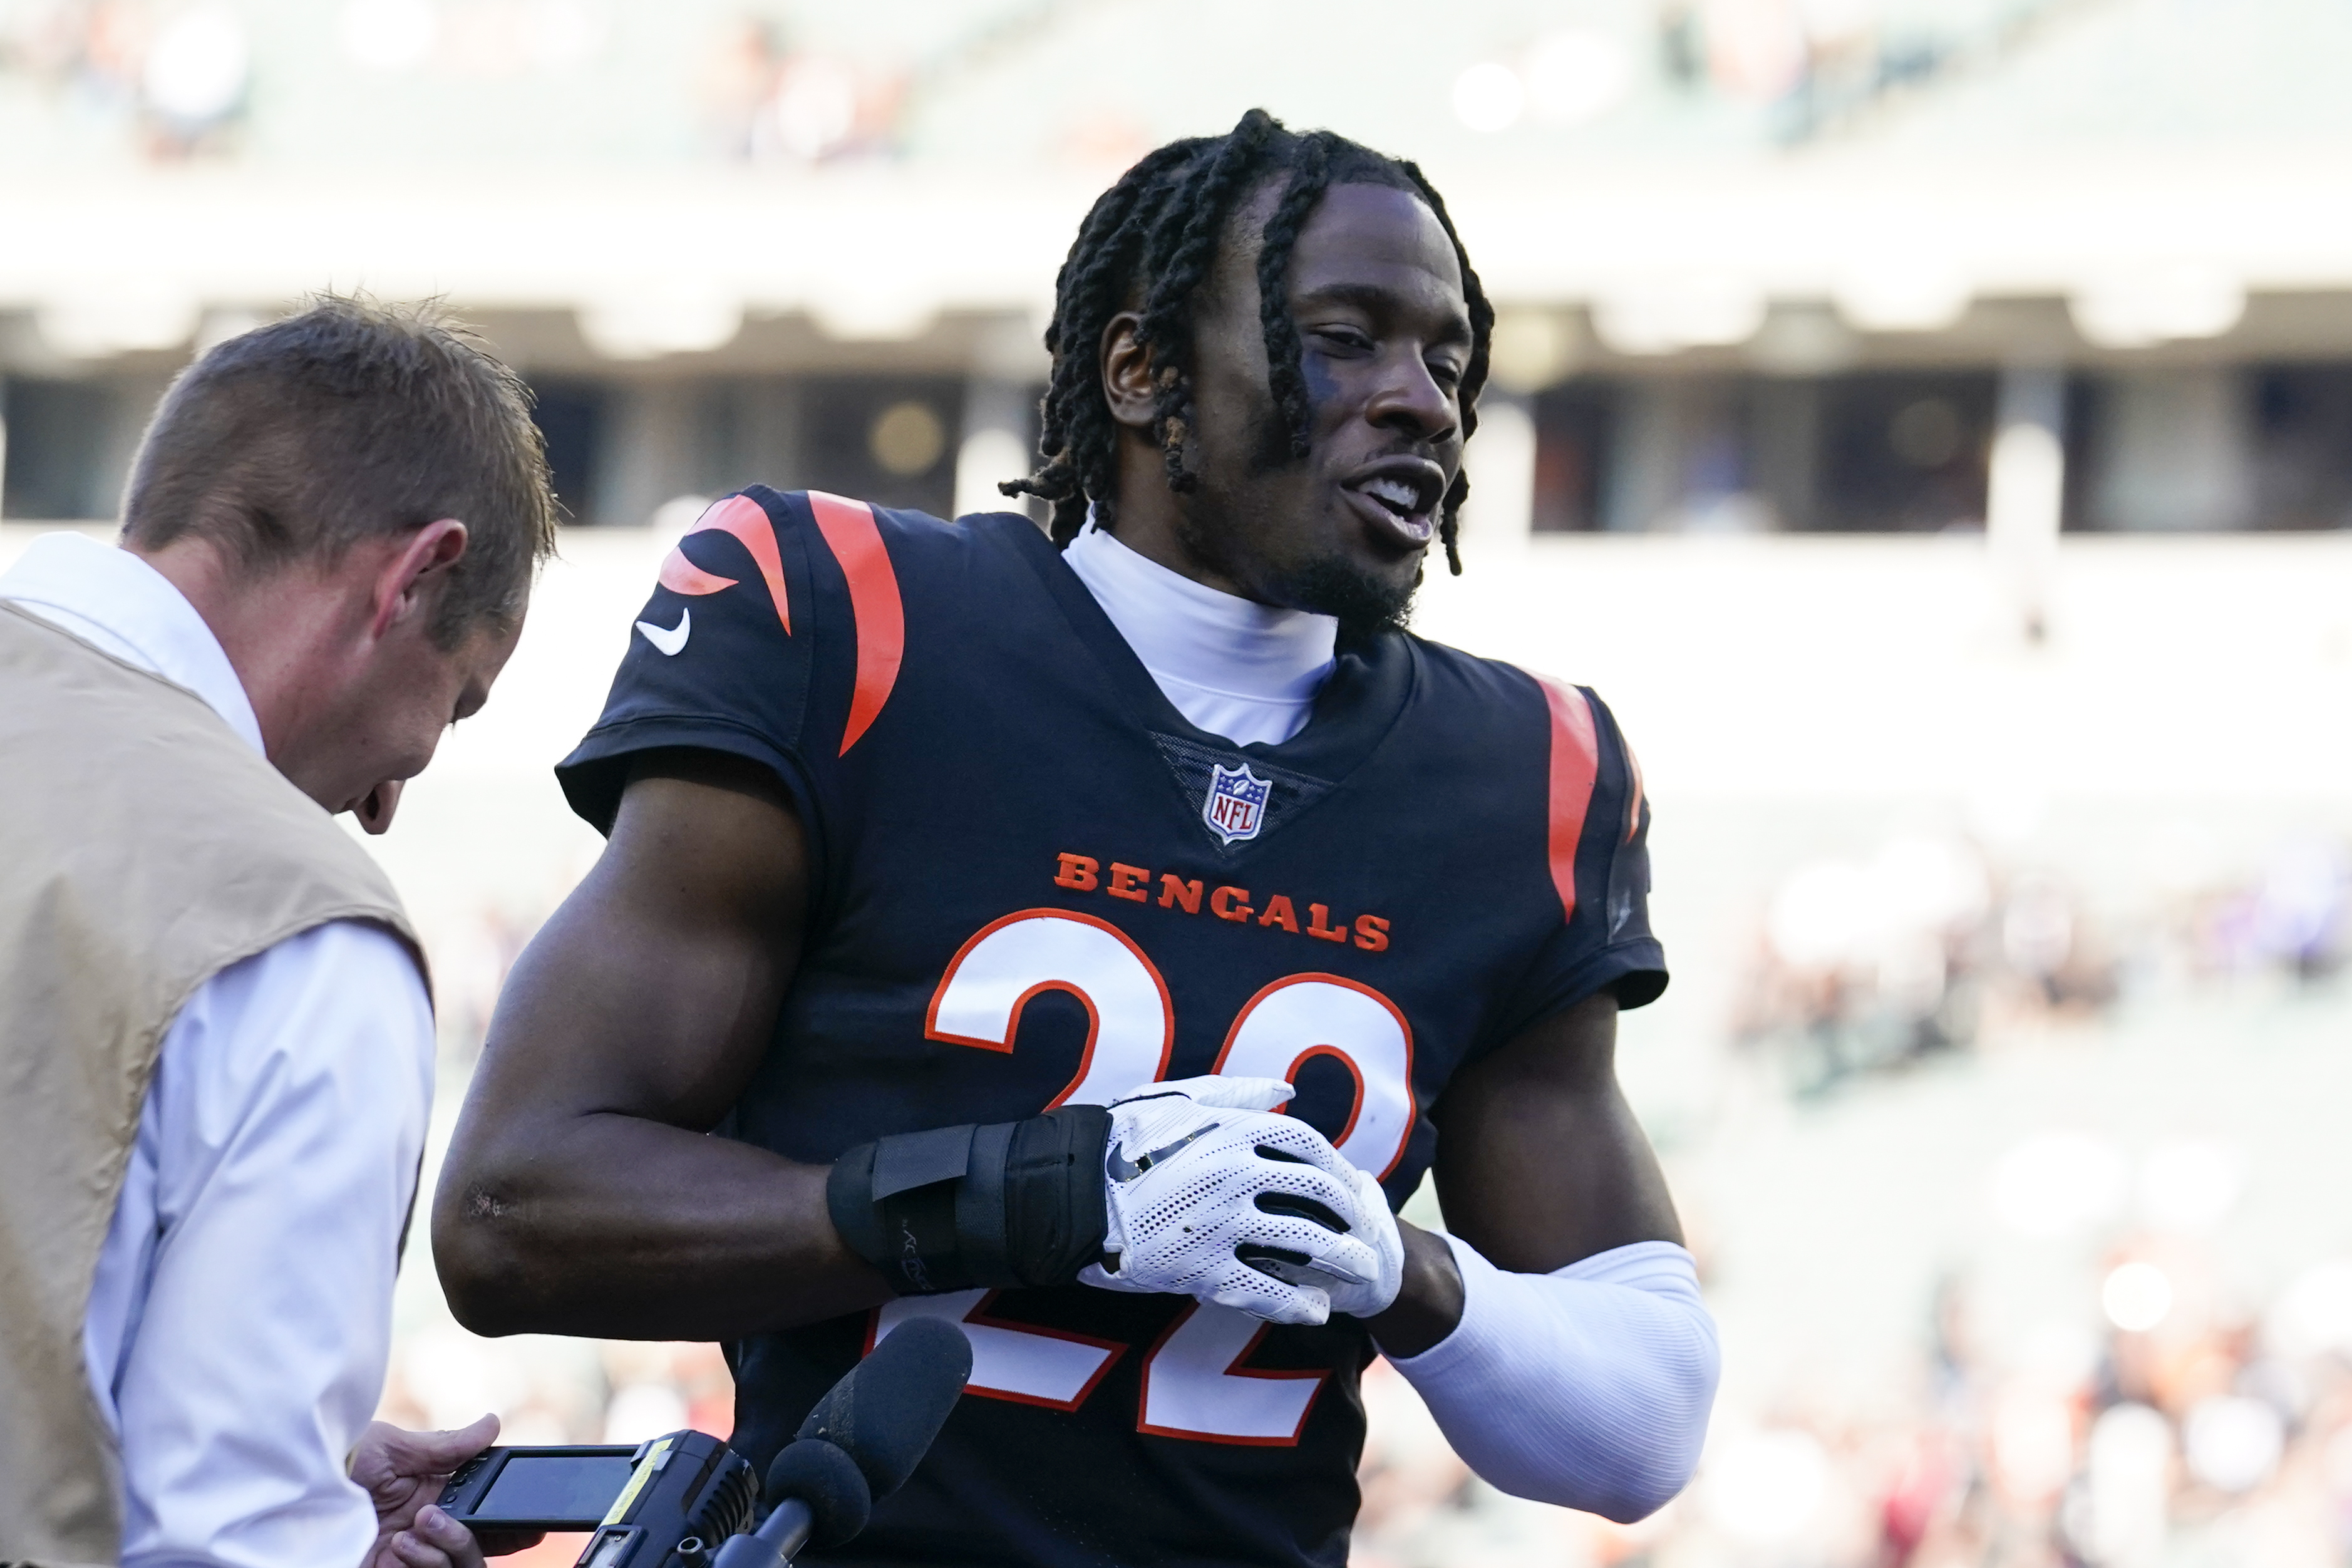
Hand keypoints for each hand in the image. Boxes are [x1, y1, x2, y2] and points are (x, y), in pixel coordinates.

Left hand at [351, 1413, 544, 1566]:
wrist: (290, 1489)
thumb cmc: (335, 1461)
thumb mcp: (394, 1447)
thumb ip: (447, 1445)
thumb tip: (492, 1423)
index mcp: (430, 1493)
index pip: (481, 1510)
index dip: (506, 1517)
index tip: (528, 1520)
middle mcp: (424, 1527)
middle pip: (479, 1545)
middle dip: (482, 1535)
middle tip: (451, 1517)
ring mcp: (408, 1555)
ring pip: (462, 1565)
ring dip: (449, 1546)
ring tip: (417, 1526)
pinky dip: (423, 1561)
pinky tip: (398, 1544)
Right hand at [1078, 1075, 1388, 1326]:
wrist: (1065, 1192)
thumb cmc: (1120, 1140)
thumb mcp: (1179, 1100)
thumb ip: (1237, 1092)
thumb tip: (1287, 1089)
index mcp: (1232, 1129)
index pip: (1306, 1144)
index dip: (1335, 1165)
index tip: (1349, 1184)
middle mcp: (1236, 1173)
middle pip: (1318, 1194)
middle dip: (1353, 1217)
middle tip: (1370, 1234)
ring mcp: (1221, 1222)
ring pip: (1304, 1244)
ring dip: (1343, 1262)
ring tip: (1364, 1276)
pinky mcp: (1202, 1267)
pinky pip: (1265, 1290)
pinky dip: (1297, 1304)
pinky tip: (1317, 1312)